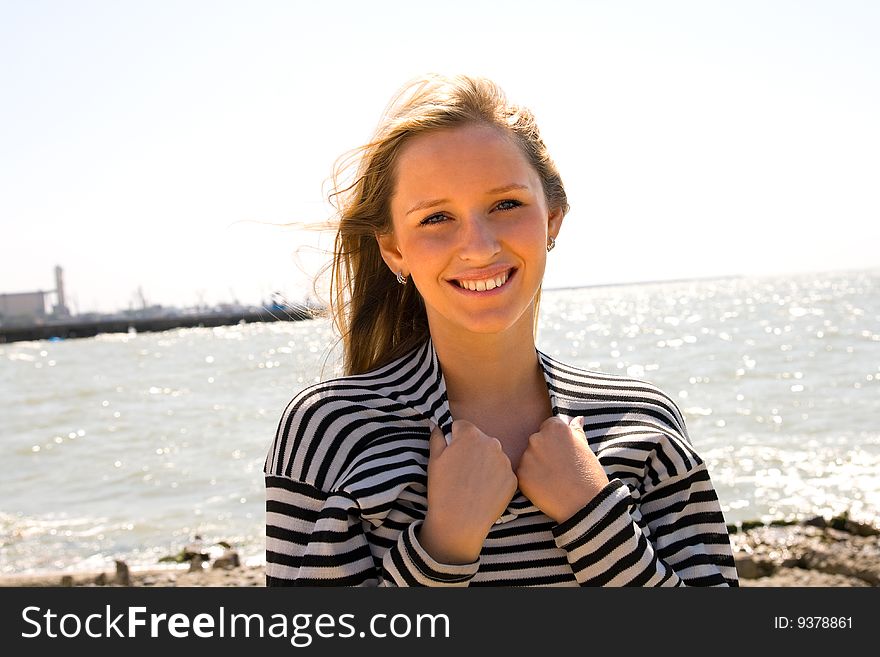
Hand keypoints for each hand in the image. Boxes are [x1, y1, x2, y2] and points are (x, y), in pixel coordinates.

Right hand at [418, 420, 517, 563]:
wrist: (460, 521)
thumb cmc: (442, 489)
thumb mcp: (434, 460)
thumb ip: (437, 437)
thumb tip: (437, 425)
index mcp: (471, 434)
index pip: (462, 427)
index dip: (454, 439)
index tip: (451, 454)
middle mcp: (492, 443)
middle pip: (480, 440)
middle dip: (471, 450)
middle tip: (461, 471)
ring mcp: (505, 461)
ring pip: (492, 456)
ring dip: (484, 464)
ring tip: (472, 483)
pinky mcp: (513, 479)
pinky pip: (502, 473)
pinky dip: (494, 479)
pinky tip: (483, 492)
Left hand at [516, 416, 609, 523]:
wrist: (585, 503)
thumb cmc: (589, 475)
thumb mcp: (586, 449)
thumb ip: (576, 431)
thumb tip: (576, 419)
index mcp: (555, 427)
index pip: (548, 426)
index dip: (557, 442)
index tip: (564, 454)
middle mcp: (538, 438)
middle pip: (536, 441)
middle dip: (545, 452)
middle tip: (559, 468)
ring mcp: (527, 456)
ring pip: (529, 458)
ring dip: (537, 465)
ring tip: (554, 479)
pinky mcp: (521, 474)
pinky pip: (524, 474)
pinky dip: (532, 480)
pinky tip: (546, 487)